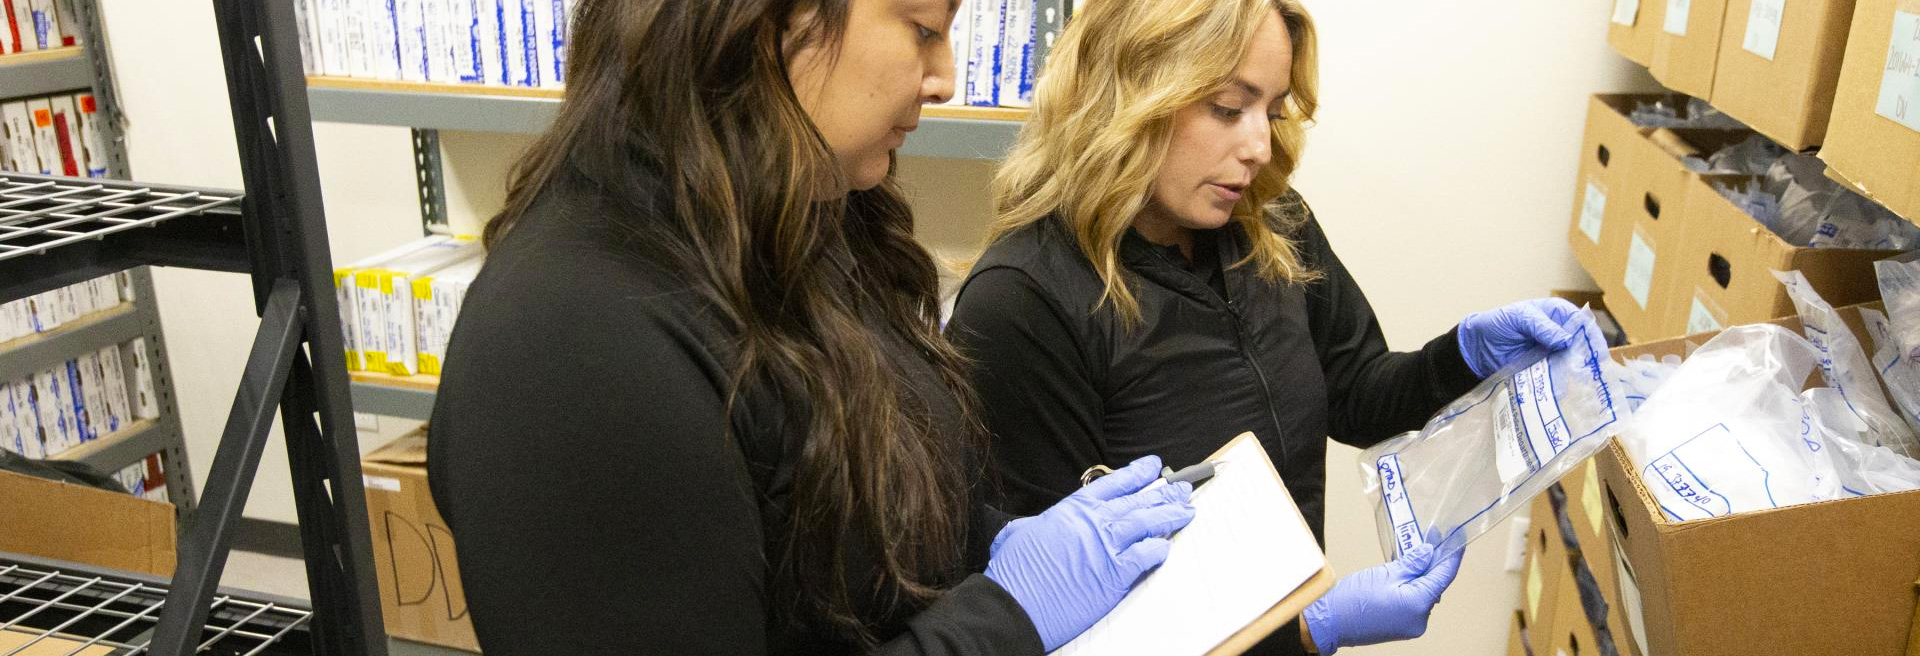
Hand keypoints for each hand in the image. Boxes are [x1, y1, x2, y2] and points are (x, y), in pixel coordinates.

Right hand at [984, 456, 1196, 650]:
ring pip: (1148, 523)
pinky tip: (1166, 546)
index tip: (1153, 466)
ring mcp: (1106, 547)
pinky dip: (1159, 549)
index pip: (1113, 484)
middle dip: (1163, 493)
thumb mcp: (1018, 536)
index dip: (1137, 473)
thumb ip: (1030, 526)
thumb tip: (1025, 527)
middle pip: (1138, 501)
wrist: (1014, 604)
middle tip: (1182, 488)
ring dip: (1170, 515)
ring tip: (1186, 510)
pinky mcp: (1114, 574)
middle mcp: (1093, 523)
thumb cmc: (1013, 574)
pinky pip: (1146, 556)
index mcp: (1072, 510)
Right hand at [1302, 543, 1462, 653]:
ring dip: (1422, 573)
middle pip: (1435, 584)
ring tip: (1416, 552)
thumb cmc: (1352, 600)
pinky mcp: (1401, 625)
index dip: (1451, 555)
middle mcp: (1420, 619)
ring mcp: (1411, 625)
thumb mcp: (1385, 573)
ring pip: (1424, 593)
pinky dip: (1413, 586)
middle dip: (1434, 562)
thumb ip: (1412, 563)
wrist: (1329, 622)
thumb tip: (1428, 552)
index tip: (1456, 539)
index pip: (1444, 575)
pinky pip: (1414, 602)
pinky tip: (1407, 571)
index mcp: (1418, 604)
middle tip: (1432, 538)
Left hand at [1457, 298, 1586, 377]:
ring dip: (1576, 373)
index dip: (1592, 337)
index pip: (1582, 323)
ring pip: (1572, 363)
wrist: (1478, 346)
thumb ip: (1541, 326)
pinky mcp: (1544, 369)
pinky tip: (1563, 391)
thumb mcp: (1519, 317)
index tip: (1598, 353)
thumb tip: (1566, 339)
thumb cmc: (1498, 323)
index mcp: (1557, 314)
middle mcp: (1559, 333)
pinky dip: (1561, 383)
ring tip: (1580, 385)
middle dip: (1588, 358)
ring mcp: (1553, 352)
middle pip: (1581, 345)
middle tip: (1591, 373)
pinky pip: (1557, 376)